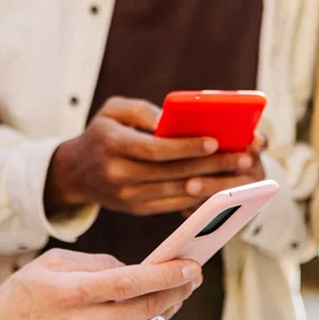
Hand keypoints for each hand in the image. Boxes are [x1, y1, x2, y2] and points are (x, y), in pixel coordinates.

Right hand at [0, 249, 202, 319]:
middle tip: (194, 276)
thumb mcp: (53, 264)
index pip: (131, 282)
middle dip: (178, 291)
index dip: (166, 275)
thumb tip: (136, 268)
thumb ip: (97, 263)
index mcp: (72, 292)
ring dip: (167, 308)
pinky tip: (155, 310)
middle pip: (145, 309)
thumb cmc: (23, 295)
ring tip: (179, 290)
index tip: (192, 266)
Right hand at [45, 96, 260, 215]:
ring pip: (177, 191)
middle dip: (212, 166)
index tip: (213, 141)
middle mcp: (118, 173)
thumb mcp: (113, 111)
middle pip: (172, 172)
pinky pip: (173, 205)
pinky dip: (199, 197)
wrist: (75, 172)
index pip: (155, 149)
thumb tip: (175, 122)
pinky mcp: (137, 209)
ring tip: (240, 175)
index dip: (186, 147)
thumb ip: (144, 111)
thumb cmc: (102, 133)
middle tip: (243, 158)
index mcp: (111, 144)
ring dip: (213, 184)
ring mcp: (127, 196)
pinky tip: (221, 188)